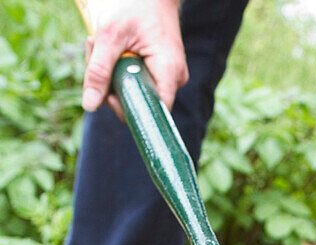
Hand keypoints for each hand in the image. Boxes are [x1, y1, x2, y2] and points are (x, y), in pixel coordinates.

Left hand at [82, 0, 188, 119]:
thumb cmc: (134, 5)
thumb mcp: (110, 35)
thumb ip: (99, 70)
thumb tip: (90, 105)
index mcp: (169, 72)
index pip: (153, 112)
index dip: (128, 109)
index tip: (109, 91)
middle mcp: (174, 79)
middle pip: (139, 102)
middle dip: (111, 83)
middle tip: (97, 51)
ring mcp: (168, 76)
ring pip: (134, 91)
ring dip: (110, 72)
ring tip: (101, 44)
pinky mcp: (158, 72)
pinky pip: (135, 80)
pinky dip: (117, 66)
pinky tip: (112, 48)